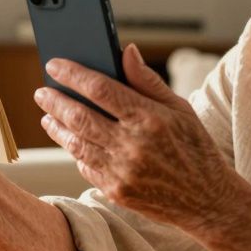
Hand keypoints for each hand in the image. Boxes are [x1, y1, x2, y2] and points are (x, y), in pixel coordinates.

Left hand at [34, 44, 238, 231]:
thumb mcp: (180, 108)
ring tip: (48, 115)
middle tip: (42, 91)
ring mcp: (122, 171)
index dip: (72, 74)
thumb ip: (148, 80)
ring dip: (57, 126)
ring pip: (76, 143)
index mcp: (149, 118)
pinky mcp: (116, 191)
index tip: (55, 65)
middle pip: (79, 116)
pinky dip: (75, 150)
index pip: (99, 88)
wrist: (208, 200)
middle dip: (54, 100)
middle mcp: (132, 144)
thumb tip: (125, 51)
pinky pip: (86, 166)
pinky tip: (71, 140)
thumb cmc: (195, 148)